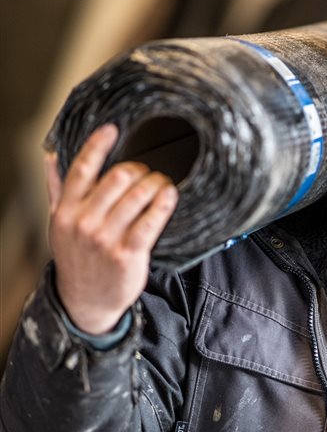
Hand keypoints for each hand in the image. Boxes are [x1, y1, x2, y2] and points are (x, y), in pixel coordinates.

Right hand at [46, 124, 178, 334]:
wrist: (86, 301)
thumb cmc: (78, 258)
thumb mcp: (60, 225)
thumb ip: (57, 190)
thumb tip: (51, 157)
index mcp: (67, 211)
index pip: (82, 169)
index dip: (98, 145)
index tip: (112, 129)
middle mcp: (84, 223)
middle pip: (117, 178)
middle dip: (139, 169)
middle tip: (148, 171)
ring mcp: (106, 239)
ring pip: (137, 196)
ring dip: (155, 183)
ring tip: (162, 183)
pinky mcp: (129, 254)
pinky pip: (151, 221)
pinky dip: (164, 203)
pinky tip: (170, 195)